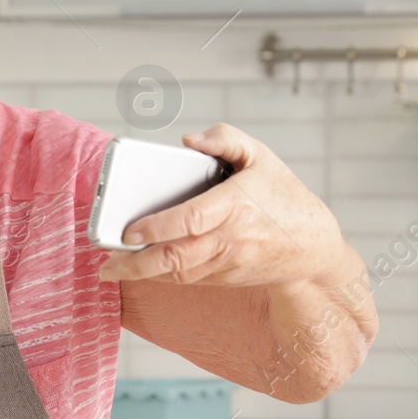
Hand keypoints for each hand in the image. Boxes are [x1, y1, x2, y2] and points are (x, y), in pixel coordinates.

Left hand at [99, 124, 357, 288]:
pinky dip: (162, 276)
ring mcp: (226, 263)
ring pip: (178, 273)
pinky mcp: (224, 278)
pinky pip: (187, 278)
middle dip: (136, 264)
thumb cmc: (282, 196)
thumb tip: (188, 141)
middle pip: (176, 256)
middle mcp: (229, 239)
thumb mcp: (262, 157)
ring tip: (111, 268)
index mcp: (235, 205)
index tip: (129, 231)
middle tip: (105, 263)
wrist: (312, 248)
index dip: (157, 227)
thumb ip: (226, 139)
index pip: (191, 219)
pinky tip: (140, 269)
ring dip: (142, 274)